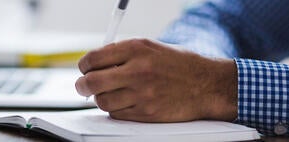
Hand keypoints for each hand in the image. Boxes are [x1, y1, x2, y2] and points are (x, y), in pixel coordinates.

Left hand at [75, 38, 237, 121]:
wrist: (206, 85)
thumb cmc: (178, 65)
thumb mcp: (150, 47)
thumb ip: (122, 53)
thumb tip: (94, 64)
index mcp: (136, 48)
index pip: (93, 58)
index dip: (84, 66)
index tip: (85, 69)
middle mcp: (137, 70)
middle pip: (91, 82)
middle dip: (82, 85)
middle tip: (83, 86)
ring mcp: (142, 93)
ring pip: (102, 101)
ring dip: (101, 98)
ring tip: (110, 93)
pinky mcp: (146, 113)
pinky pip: (116, 114)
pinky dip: (116, 110)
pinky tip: (125, 102)